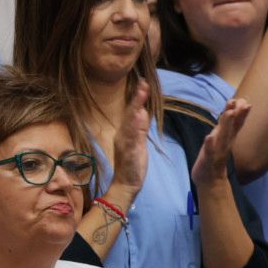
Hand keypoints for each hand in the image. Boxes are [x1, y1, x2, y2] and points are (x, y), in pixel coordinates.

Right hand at [109, 80, 150, 195]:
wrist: (126, 184)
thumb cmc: (133, 164)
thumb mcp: (139, 142)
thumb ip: (140, 128)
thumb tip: (142, 111)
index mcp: (126, 132)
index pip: (133, 111)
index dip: (138, 98)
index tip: (144, 82)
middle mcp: (123, 135)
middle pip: (130, 113)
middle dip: (137, 98)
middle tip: (143, 83)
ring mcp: (125, 143)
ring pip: (130, 123)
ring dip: (135, 109)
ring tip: (141, 95)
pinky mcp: (128, 153)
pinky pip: (131, 139)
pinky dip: (134, 128)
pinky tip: (138, 119)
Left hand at [192, 97, 248, 187]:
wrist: (210, 181)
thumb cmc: (214, 157)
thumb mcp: (220, 140)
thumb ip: (226, 127)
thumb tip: (232, 111)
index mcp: (227, 139)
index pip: (235, 124)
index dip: (240, 113)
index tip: (244, 100)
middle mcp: (224, 144)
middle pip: (231, 128)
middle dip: (236, 115)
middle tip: (242, 102)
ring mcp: (217, 152)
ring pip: (222, 137)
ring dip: (226, 125)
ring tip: (229, 113)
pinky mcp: (208, 160)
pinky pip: (209, 151)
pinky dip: (210, 144)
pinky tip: (209, 136)